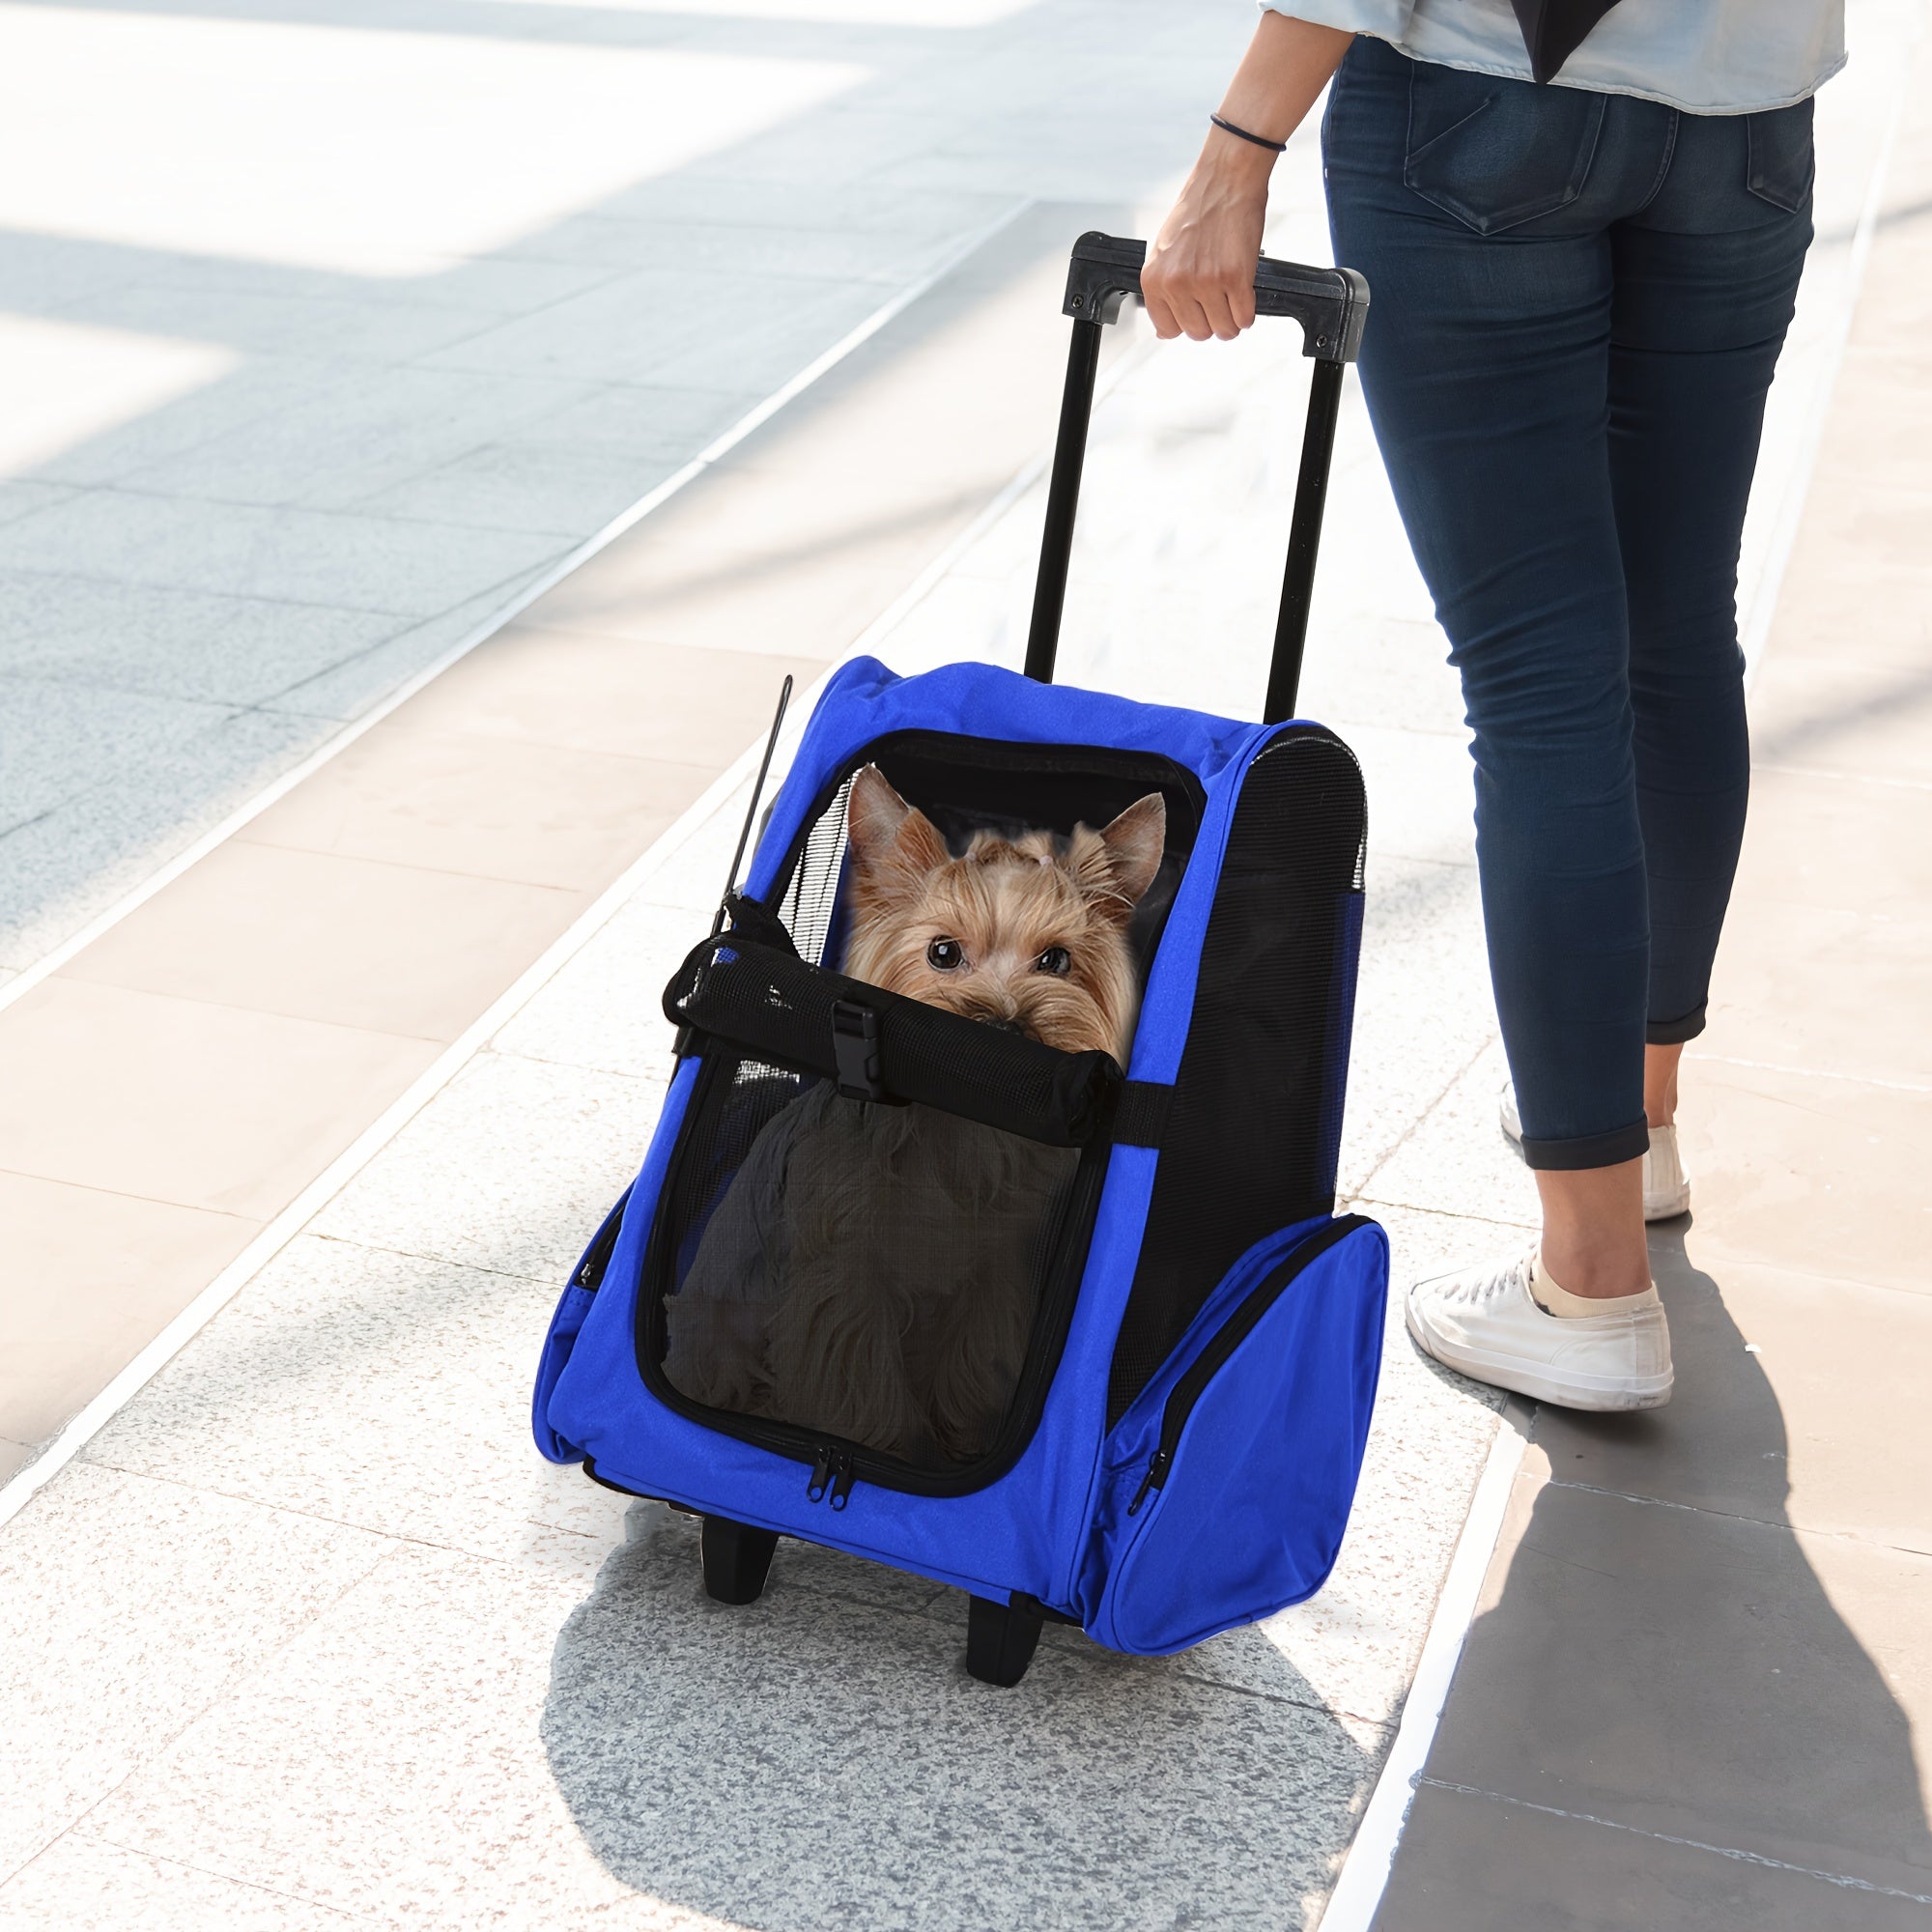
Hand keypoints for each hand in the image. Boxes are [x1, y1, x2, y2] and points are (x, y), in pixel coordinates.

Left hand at [1142, 142, 1270, 341]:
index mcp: (1154, 279)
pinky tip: (1244, 293)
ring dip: (1231, 319)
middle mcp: (1177, 283)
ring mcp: (1206, 282)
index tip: (1196, 311)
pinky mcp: (1235, 278)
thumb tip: (1164, 330)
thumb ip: (1163, 291)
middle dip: (1211, 320)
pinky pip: (1244, 318)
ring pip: (1223, 330)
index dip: (1186, 322)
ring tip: (1232, 296)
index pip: (1168, 330)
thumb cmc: (1198, 209)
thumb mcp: (1164, 252)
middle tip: (1218, 298)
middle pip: (1198, 333)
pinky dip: (1248, 312)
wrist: (1225, 179)